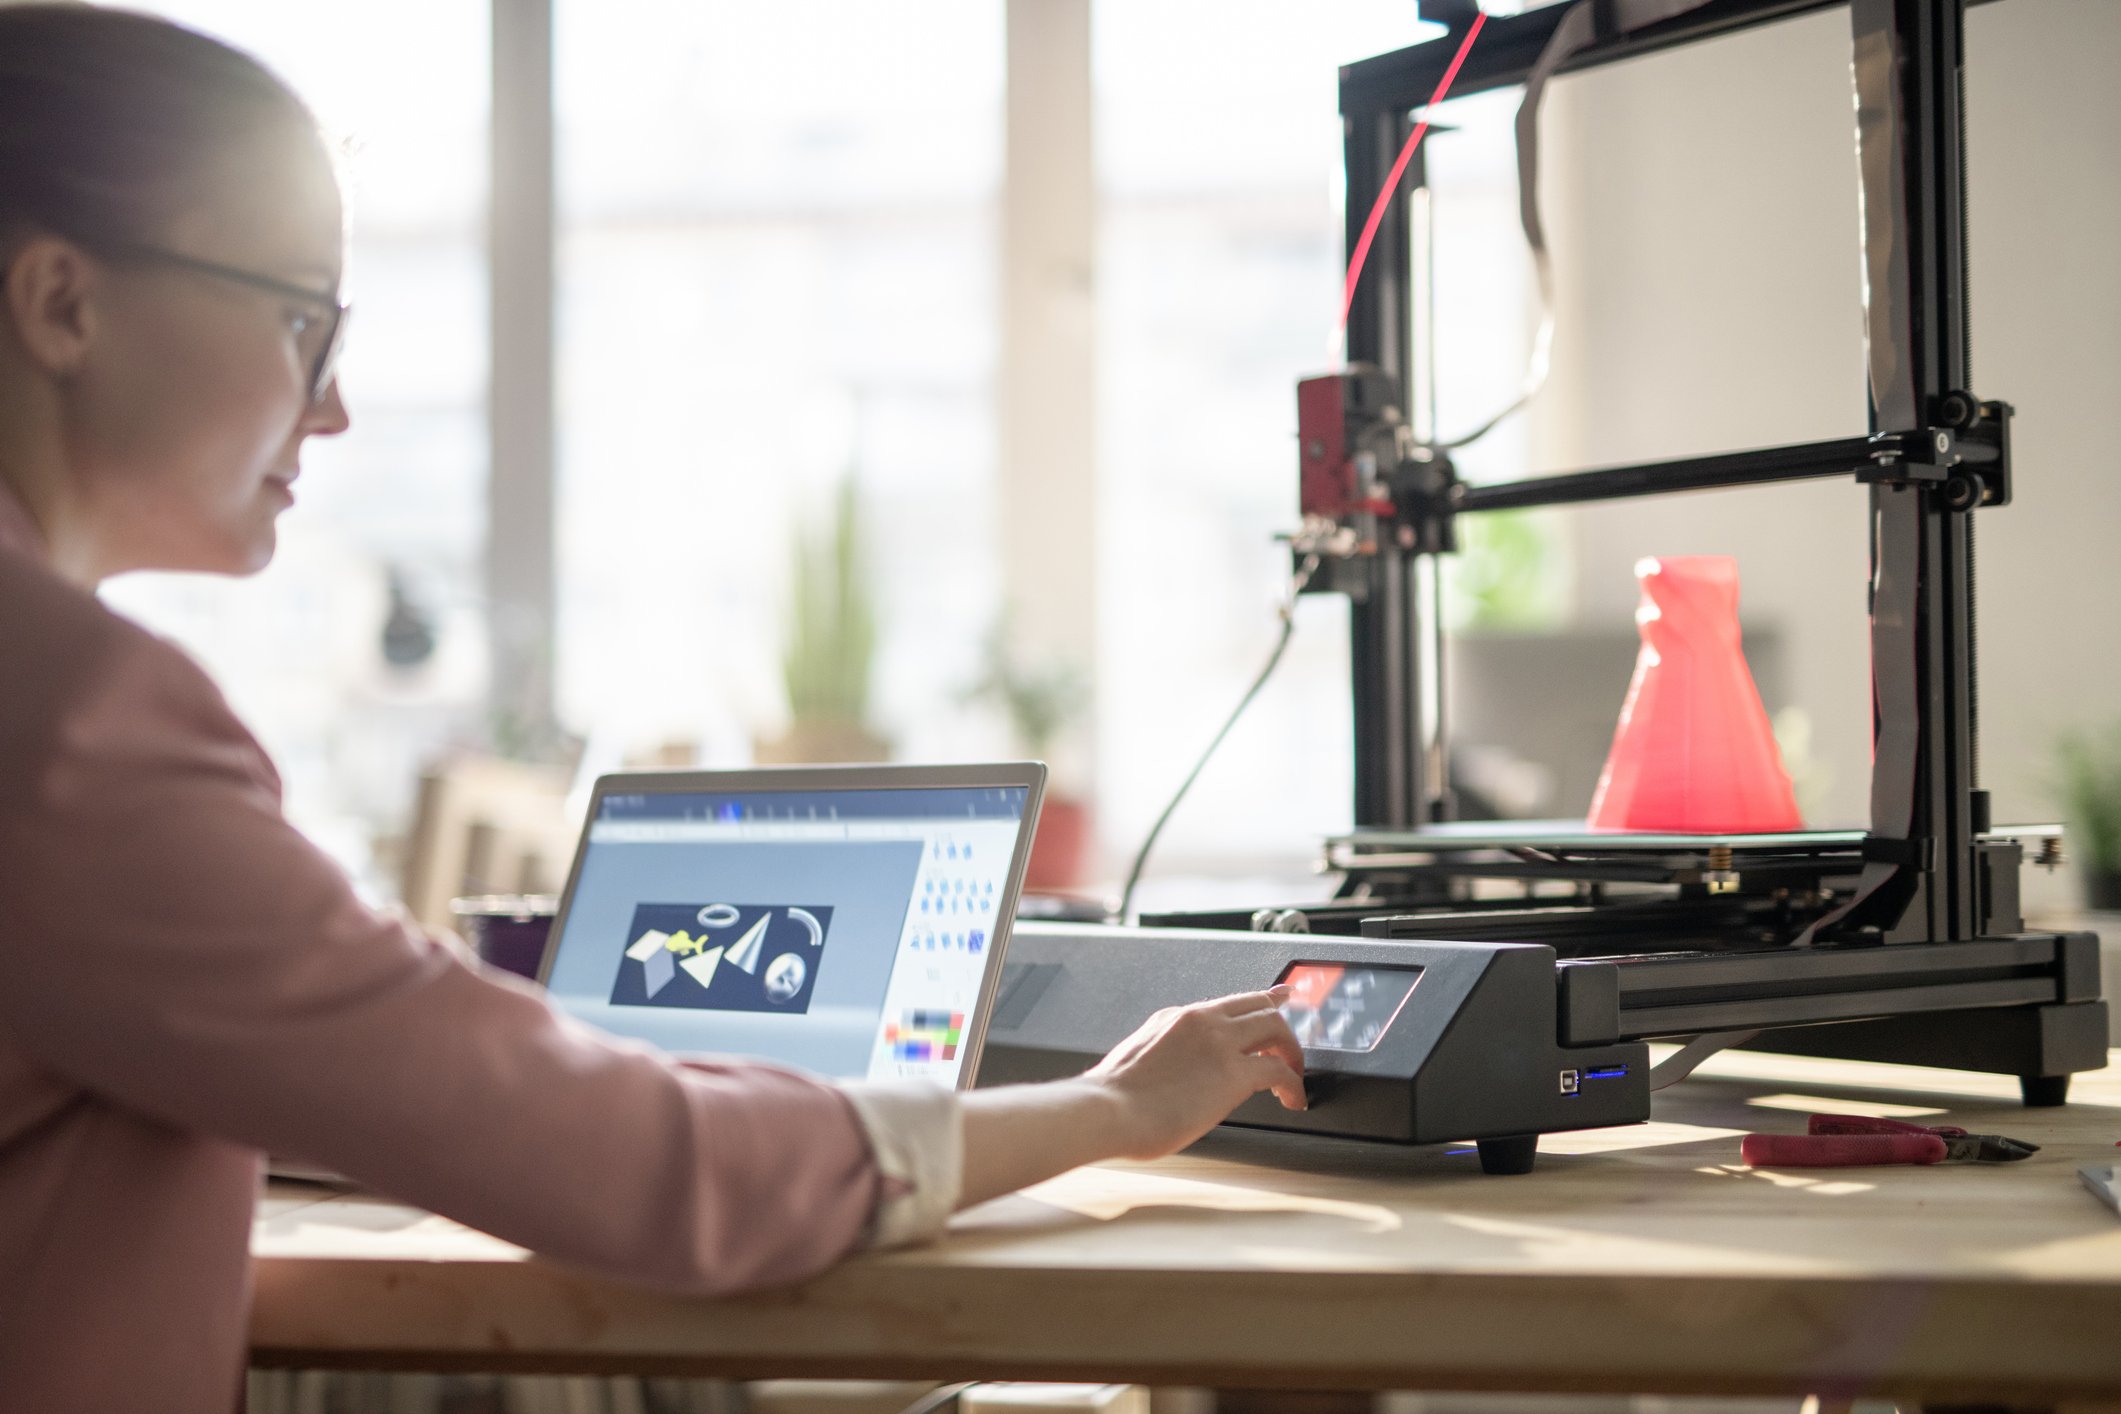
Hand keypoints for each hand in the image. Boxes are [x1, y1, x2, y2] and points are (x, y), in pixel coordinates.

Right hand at [1082, 987, 1306, 1159]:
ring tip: (1294, 1076)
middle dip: (1281, 1023)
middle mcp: (1200, 1020)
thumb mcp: (1136, 1059)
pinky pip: (1279, 1070)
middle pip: (1258, 1005)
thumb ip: (1162, 1055)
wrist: (1108, 1110)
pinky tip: (1293, 1099)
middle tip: (1291, 1046)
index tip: (1274, 1001)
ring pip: (1276, 1027)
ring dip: (1292, 1052)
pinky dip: (1294, 1084)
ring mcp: (1219, 1042)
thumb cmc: (1112, 1098)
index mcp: (1174, 1017)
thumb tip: (1170, 1074)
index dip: (1256, 1004)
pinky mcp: (1234, 1072)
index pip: (1225, 1003)